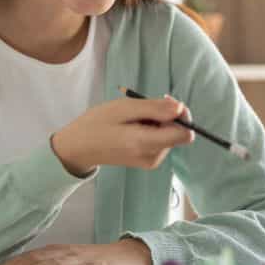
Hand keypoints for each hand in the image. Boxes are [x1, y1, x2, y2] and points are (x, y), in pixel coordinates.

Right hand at [51, 95, 193, 175]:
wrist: (78, 148)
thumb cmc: (97, 124)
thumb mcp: (124, 108)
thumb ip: (154, 109)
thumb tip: (181, 108)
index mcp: (146, 144)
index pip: (185, 134)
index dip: (181, 115)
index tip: (164, 102)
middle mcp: (153, 157)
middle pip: (179, 133)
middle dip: (167, 116)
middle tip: (142, 107)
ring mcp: (151, 161)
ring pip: (170, 136)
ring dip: (158, 122)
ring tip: (133, 118)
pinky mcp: (148, 161)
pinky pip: (162, 141)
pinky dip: (153, 129)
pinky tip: (134, 126)